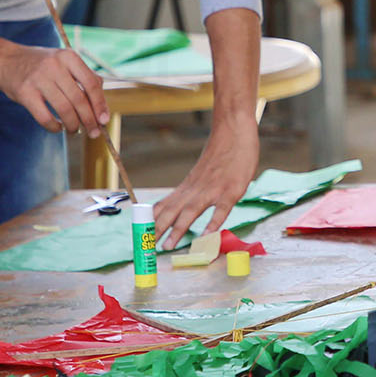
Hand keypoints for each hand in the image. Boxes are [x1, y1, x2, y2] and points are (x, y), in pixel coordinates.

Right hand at [0, 44, 110, 136]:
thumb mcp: (64, 61)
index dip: (100, 105)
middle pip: (79, 99)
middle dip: (89, 120)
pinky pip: (44, 117)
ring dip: (73, 125)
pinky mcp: (24, 92)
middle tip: (94, 133)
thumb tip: (101, 106)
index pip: (92, 84)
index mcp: (68, 56)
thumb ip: (84, 77)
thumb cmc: (41, 64)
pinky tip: (58, 127)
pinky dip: (54, 127)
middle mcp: (54, 65)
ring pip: (64, 110)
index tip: (104, 120)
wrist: (5, 59)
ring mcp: (38, 78)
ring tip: (74, 130)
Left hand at [152, 119, 258, 249]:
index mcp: (188, 186)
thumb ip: (193, 189)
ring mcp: (213, 190)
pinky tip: (206, 236)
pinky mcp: (231, 191)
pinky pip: (220, 210)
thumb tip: (183, 205)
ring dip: (178, 230)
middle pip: (173, 211)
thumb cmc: (221, 152)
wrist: (233, 130)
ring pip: (191, 212)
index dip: (153, 221)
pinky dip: (212, 223)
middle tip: (147, 246)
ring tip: (168, 246)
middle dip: (158, 229)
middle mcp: (196, 189)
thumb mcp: (201, 172)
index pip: (165, 205)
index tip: (142, 235)